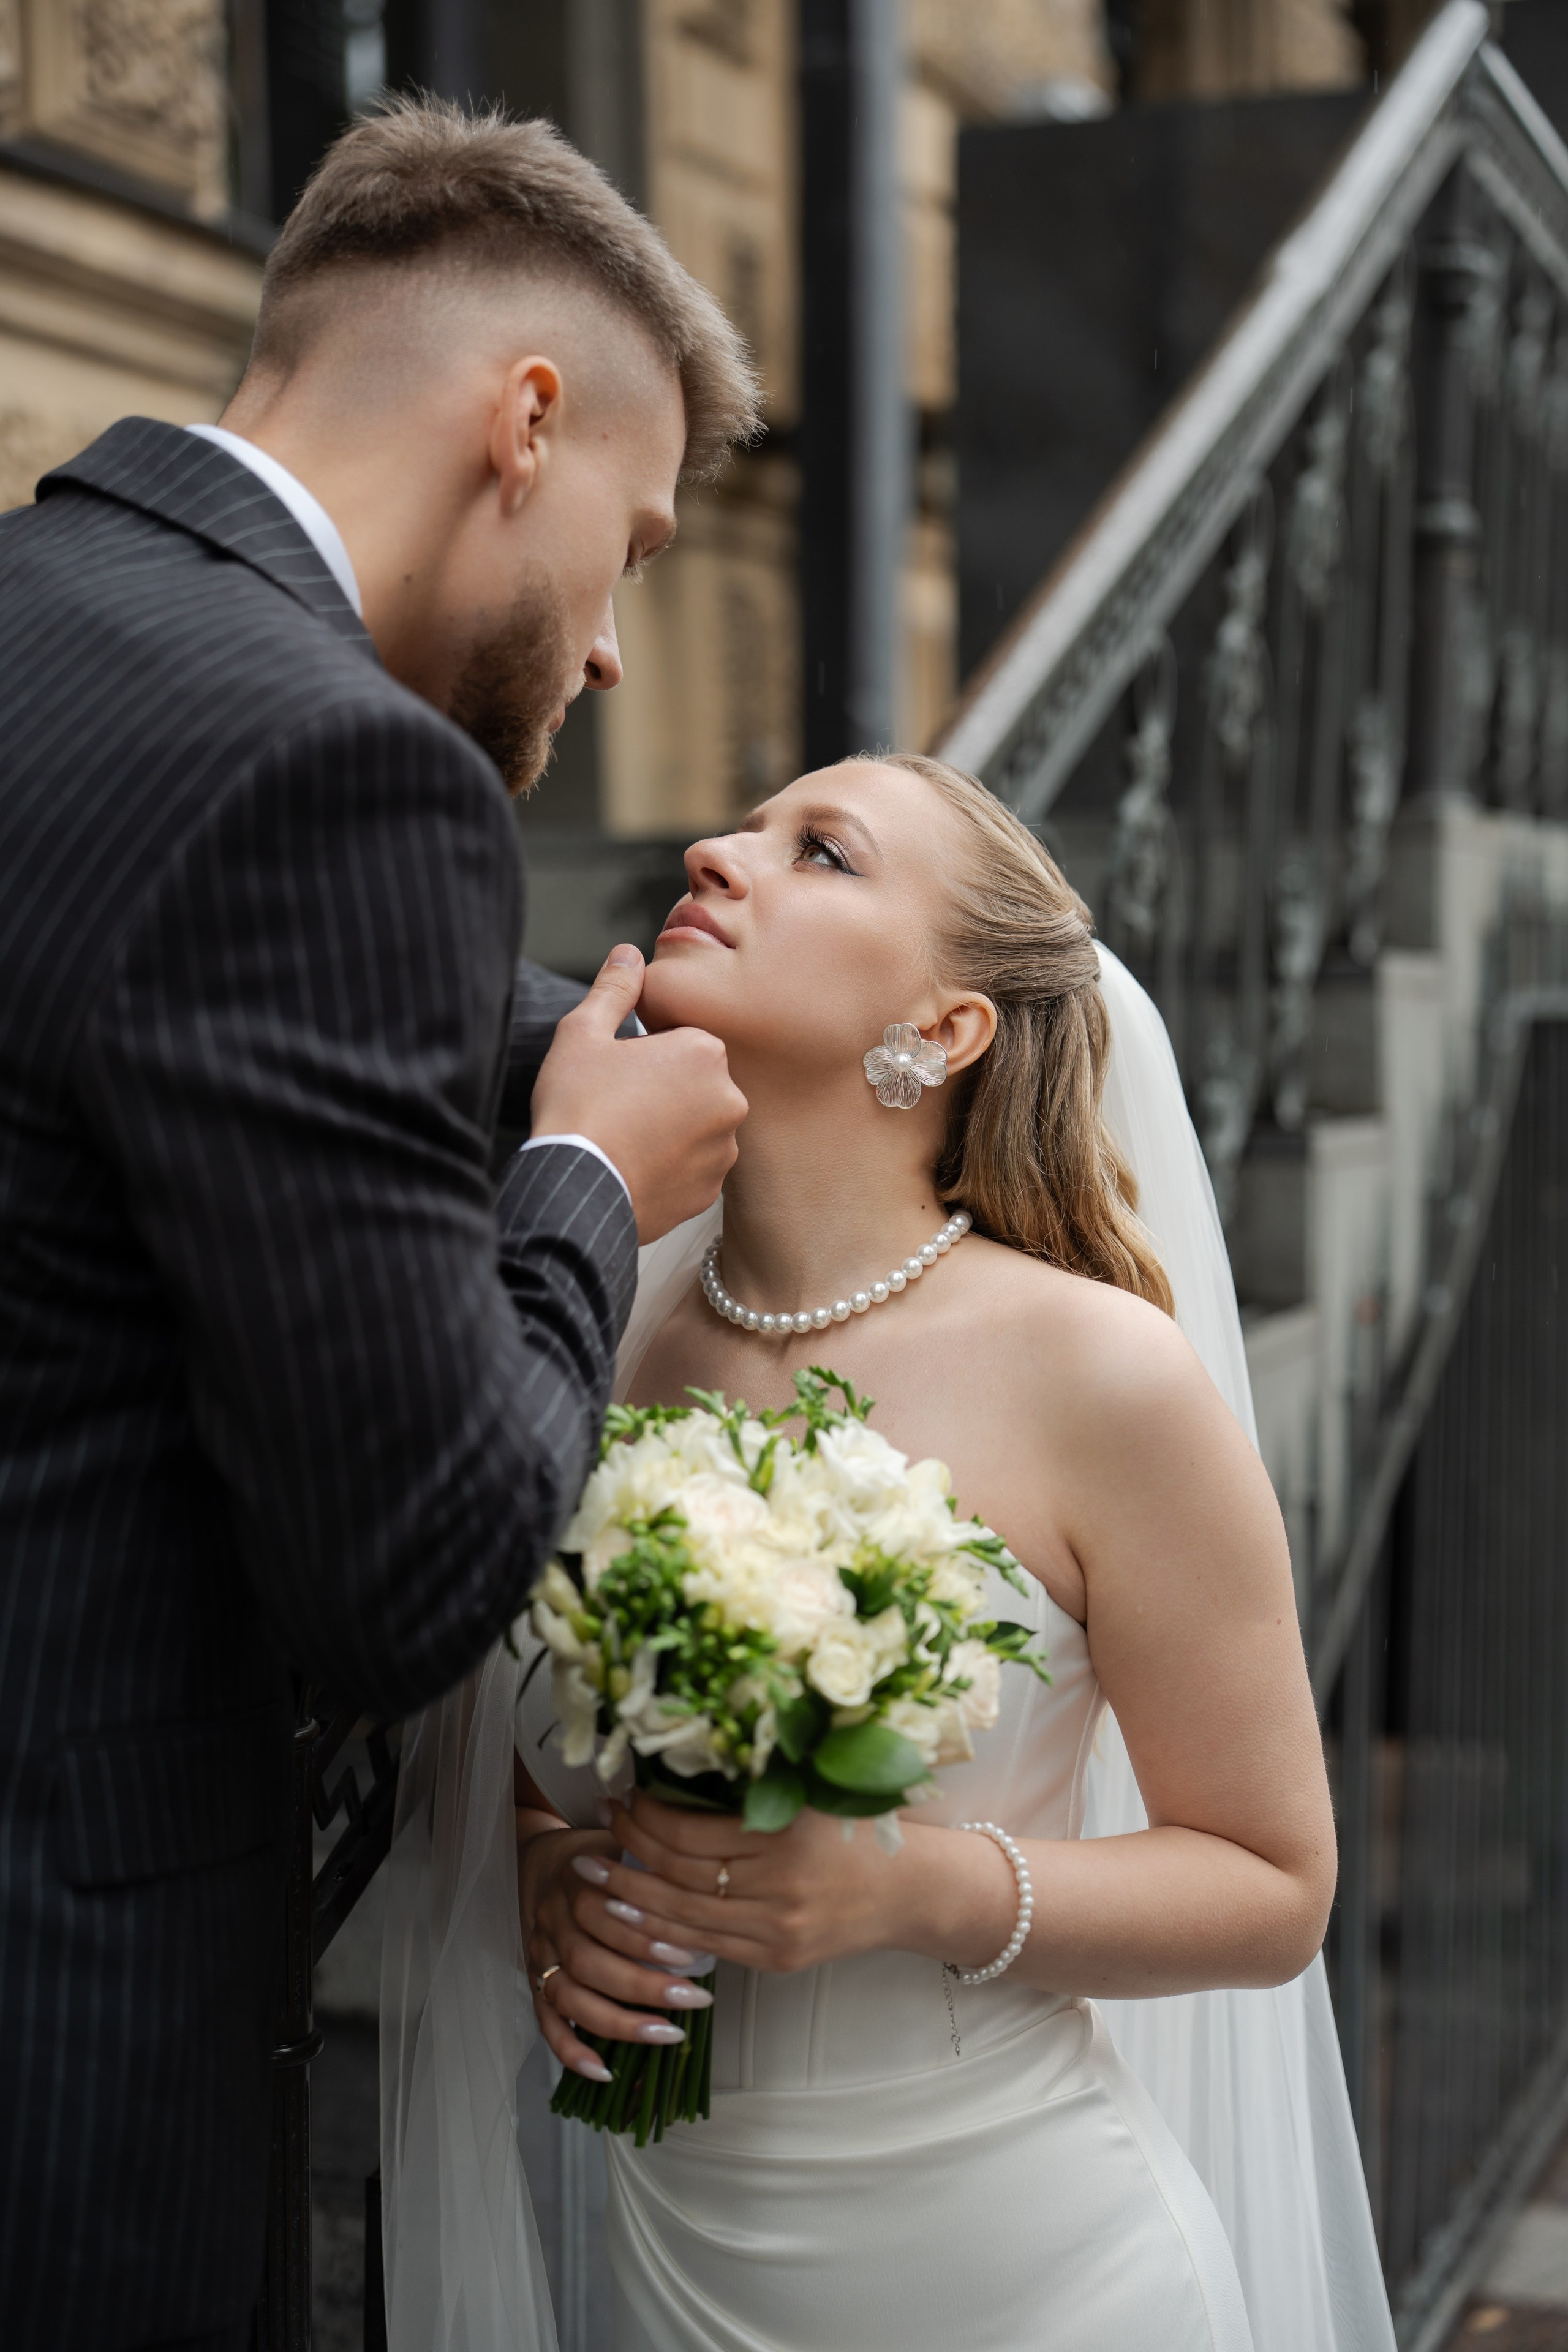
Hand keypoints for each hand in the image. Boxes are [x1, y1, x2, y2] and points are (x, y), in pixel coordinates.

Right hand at [518, 1816, 718, 2082]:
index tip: (690, 1954)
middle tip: (694, 1999)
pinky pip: (546, 2022)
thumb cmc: (599, 1856)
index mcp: (574, 1880)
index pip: (602, 1912)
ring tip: (667, 2034)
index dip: (643, 1937)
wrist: (539, 1861)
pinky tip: (603, 2070)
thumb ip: (651, 1863)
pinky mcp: (534, 1982)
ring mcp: (540, 1955)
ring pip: (570, 1996)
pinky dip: (571, 2050)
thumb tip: (702, 1887)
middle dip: (643, 1986)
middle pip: (588, 1961)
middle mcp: (552, 1920)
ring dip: (618, 2021)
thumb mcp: (621, 1842)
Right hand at [530, 944, 745, 1241]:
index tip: (618, 1070)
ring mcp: (723, 1149)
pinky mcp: (710, 1190)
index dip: (645, 1052)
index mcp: (705, 1052)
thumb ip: (614, 989)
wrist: (577, 1188)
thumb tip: (629, 954)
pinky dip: (669, 1166)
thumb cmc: (577, 1108)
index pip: (681, 1040)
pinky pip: (692, 1168)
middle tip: (618, 1105)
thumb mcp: (583, 1033)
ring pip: (696, 1126)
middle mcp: (729, 1099)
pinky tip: (634, 1166)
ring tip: (624, 1138)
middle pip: (694, 1083)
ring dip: (669, 1128)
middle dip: (662, 1089)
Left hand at [582, 1791, 927, 1977]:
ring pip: (684, 1916)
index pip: (690, 1830)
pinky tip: (636, 1919)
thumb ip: (749, 1792)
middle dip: (629, 1851)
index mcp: (785, 1835)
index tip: (624, 1795)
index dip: (647, 1814)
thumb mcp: (807, 1797)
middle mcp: (779, 1887)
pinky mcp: (776, 1959)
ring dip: (632, 1897)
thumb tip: (673, 1780)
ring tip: (596, 1878)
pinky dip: (665, 1933)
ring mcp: (776, 1930)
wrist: (911, 1889)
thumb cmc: (856, 1830)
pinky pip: (707, 1947)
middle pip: (679, 1873)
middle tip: (597, 1827)